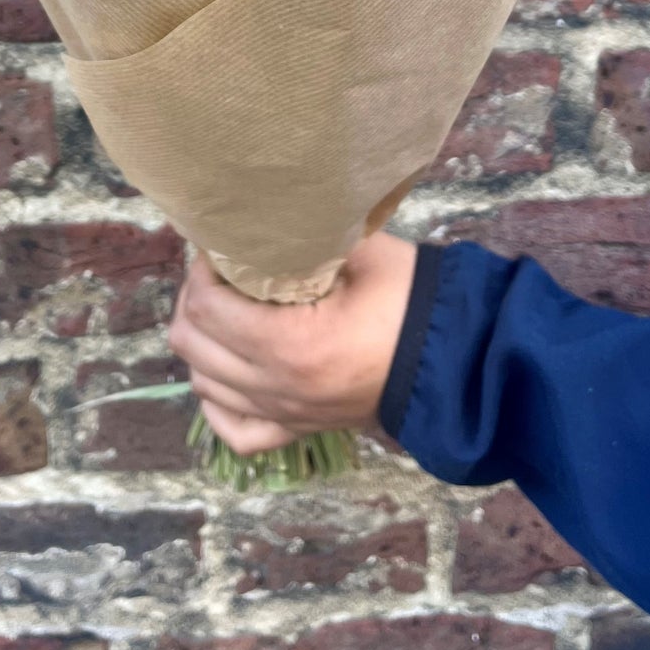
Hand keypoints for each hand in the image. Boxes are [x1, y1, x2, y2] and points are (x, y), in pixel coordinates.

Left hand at [168, 232, 416, 456]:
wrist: (456, 360)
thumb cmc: (409, 299)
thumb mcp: (359, 252)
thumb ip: (304, 237)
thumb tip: (258, 217)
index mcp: (290, 344)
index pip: (208, 308)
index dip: (201, 271)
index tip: (218, 248)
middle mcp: (277, 387)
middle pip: (193, 345)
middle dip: (194, 300)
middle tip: (218, 273)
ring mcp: (285, 414)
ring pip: (203, 385)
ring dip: (202, 343)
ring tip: (223, 310)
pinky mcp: (298, 430)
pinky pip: (234, 432)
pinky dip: (218, 402)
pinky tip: (225, 372)